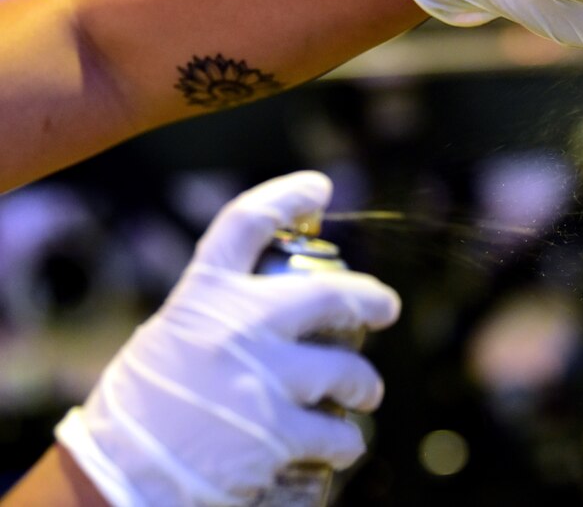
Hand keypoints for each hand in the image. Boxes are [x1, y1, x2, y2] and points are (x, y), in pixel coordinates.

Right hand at [55, 172, 400, 505]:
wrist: (115, 478)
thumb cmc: (139, 410)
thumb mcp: (170, 339)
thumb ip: (218, 319)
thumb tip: (273, 314)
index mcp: (204, 296)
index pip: (247, 222)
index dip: (288, 196)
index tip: (319, 187)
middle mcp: (240, 327)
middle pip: (331, 294)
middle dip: (370, 299)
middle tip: (386, 307)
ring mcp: (264, 379)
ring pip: (347, 370)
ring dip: (364, 385)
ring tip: (366, 394)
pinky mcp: (278, 433)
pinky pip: (338, 434)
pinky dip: (345, 443)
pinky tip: (343, 447)